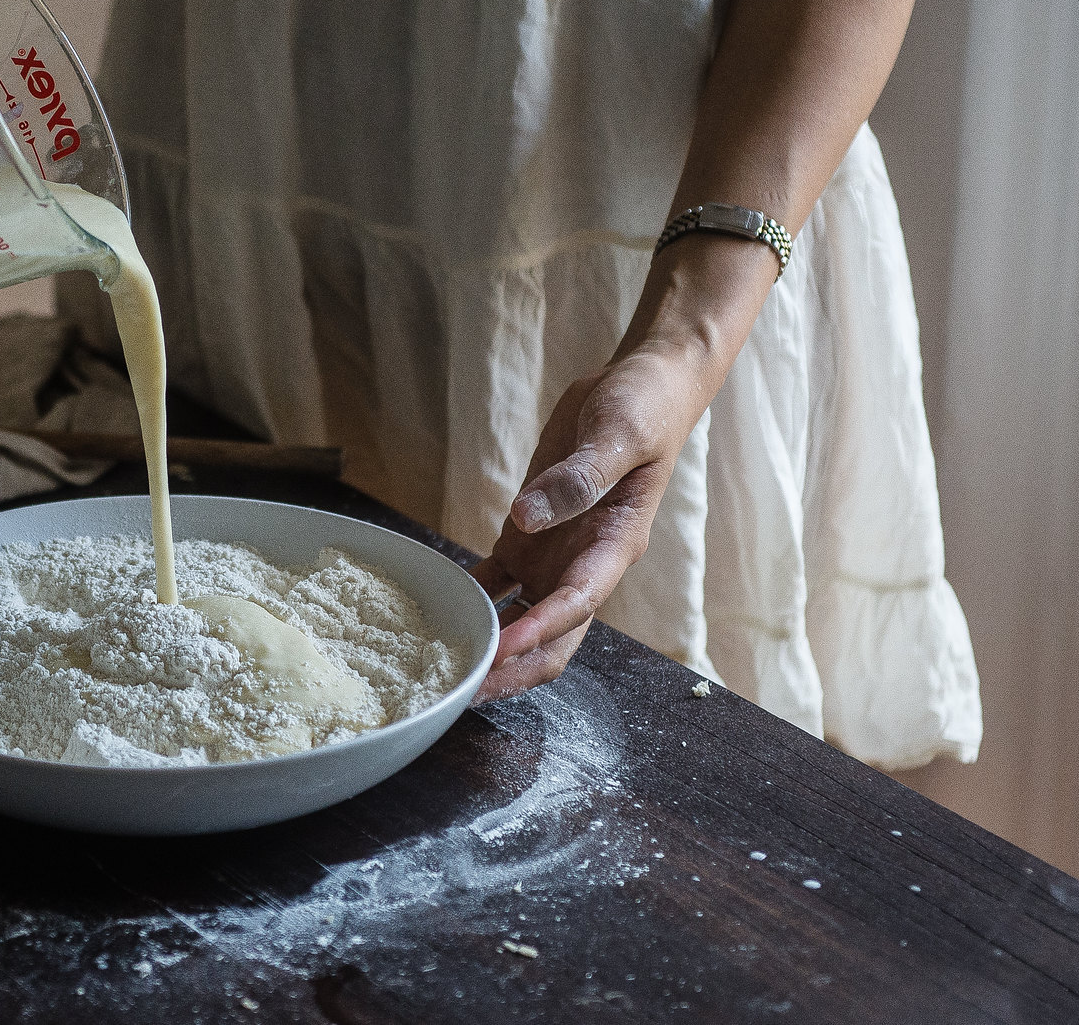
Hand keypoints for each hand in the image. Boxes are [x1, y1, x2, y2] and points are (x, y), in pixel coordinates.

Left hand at [469, 344, 713, 701]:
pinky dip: (471, 599)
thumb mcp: (618, 433)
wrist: (643, 386)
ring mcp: (556, 553)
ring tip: (443, 669)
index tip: (502, 651)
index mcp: (616, 545)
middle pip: (551, 637)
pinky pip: (497, 580)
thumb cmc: (643, 408)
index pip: (577, 602)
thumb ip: (579, 478)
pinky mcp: (529, 536)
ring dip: (490, 645)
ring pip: (521, 619)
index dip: (540, 631)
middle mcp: (584, 562)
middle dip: (513, 669)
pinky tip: (435, 615)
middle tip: (463, 691)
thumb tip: (527, 516)